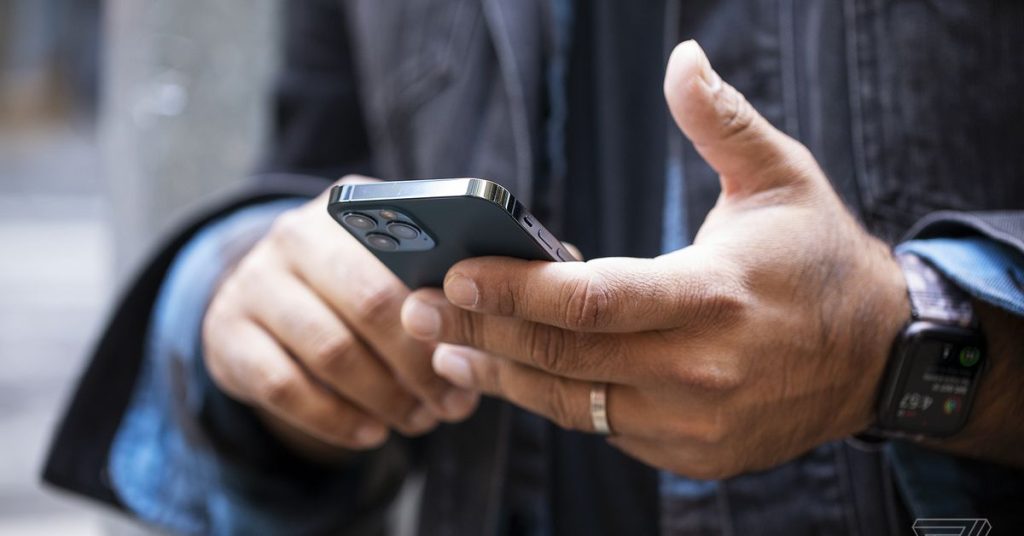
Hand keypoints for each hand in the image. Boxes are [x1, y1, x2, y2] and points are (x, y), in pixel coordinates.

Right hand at [202, 176, 477, 455]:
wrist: (265, 301)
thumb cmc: (356, 284)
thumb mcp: (391, 262)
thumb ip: (443, 273)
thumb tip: (513, 311)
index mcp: (350, 205)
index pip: (407, 251)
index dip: (446, 307)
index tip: (476, 350)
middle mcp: (295, 234)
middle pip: (370, 302)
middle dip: (420, 363)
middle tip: (452, 404)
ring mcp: (254, 282)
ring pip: (330, 351)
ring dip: (385, 397)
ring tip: (420, 420)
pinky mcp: (226, 334)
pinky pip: (285, 388)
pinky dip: (336, 419)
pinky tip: (372, 433)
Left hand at [399, 41, 909, 477]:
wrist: (877, 357)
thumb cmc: (820, 261)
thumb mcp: (784, 178)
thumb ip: (722, 123)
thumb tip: (681, 59)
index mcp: (716, 296)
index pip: (593, 300)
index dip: (515, 289)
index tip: (453, 271)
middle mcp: (701, 368)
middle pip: (565, 355)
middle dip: (481, 331)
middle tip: (418, 311)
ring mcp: (695, 421)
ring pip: (574, 403)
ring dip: (503, 377)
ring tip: (447, 351)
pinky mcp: (692, 453)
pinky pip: (603, 427)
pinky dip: (554, 400)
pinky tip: (514, 375)